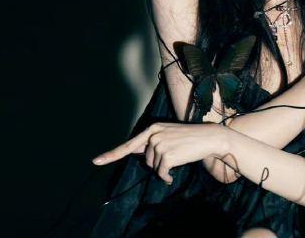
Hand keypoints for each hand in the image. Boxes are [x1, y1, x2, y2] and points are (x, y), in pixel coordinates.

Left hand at [91, 122, 228, 183]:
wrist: (209, 138)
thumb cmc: (190, 138)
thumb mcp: (169, 135)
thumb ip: (152, 142)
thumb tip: (141, 155)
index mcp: (153, 128)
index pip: (128, 145)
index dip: (111, 155)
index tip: (96, 161)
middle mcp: (153, 135)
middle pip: (146, 160)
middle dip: (157, 163)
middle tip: (174, 154)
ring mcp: (159, 144)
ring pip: (154, 167)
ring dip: (164, 169)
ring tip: (178, 159)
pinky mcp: (167, 155)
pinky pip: (161, 173)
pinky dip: (166, 177)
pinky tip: (173, 174)